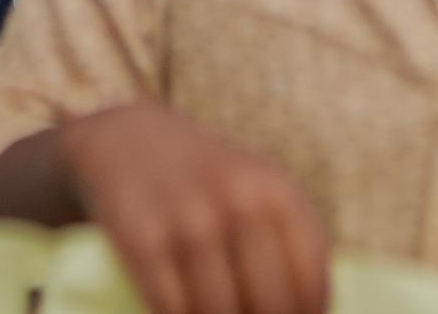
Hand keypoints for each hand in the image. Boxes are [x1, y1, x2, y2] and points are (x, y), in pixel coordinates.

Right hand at [57, 104, 330, 313]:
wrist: (126, 140)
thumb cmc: (206, 182)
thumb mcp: (260, 191)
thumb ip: (292, 248)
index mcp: (278, 192)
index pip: (311, 288)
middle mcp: (239, 202)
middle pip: (271, 308)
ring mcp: (189, 221)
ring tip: (213, 310)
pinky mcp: (142, 239)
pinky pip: (172, 311)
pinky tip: (183, 311)